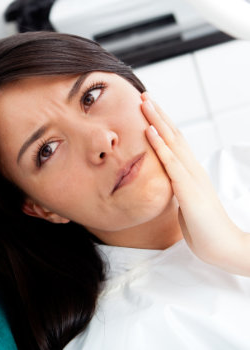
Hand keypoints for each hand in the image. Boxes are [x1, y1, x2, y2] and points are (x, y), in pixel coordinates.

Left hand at [140, 92, 249, 274]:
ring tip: (144, 103)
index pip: (175, 142)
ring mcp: (191, 177)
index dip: (161, 124)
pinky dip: (159, 145)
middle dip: (158, 114)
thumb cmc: (203, 227)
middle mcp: (192, 168)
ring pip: (172, 142)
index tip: (148, 110)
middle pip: (174, 135)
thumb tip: (167, 183)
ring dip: (156, 121)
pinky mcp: (188, 189)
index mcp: (190, 172)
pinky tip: (149, 131)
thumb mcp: (186, 202)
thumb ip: (178, 189)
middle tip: (144, 96)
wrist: (223, 247)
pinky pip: (171, 163)